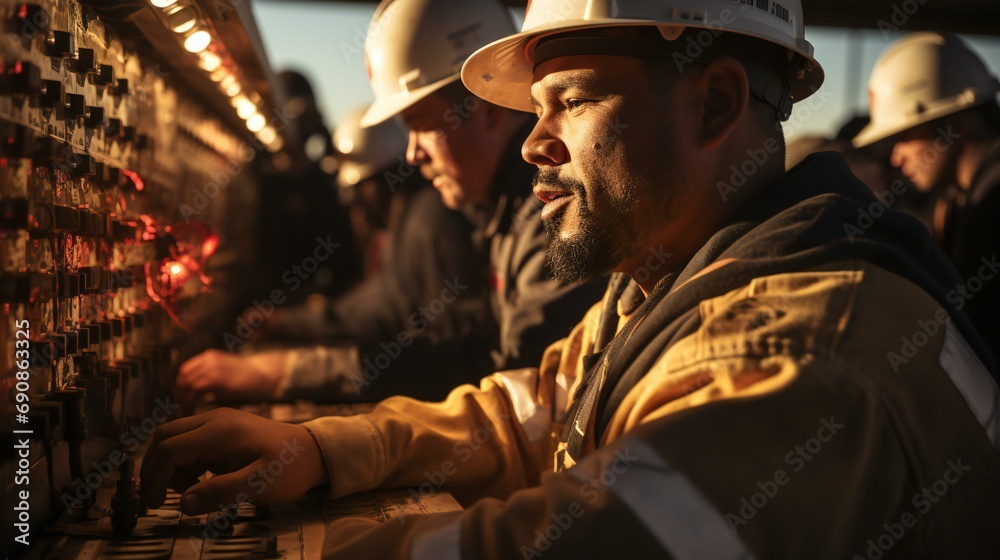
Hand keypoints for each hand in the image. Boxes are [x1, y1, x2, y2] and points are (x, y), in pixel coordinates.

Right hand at [140, 408, 328, 514]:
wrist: (314, 452)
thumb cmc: (289, 469)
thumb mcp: (258, 485)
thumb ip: (220, 492)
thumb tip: (184, 504)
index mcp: (219, 431)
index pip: (169, 448)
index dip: (155, 478)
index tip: (155, 505)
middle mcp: (214, 420)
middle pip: (164, 436)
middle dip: (154, 468)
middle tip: (157, 499)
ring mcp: (218, 422)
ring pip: (174, 437)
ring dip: (168, 465)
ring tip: (186, 492)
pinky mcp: (222, 431)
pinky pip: (189, 442)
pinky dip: (183, 462)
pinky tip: (197, 482)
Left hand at [175, 349, 287, 404]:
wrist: (265, 375)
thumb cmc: (247, 378)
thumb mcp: (225, 370)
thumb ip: (209, 375)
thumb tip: (191, 391)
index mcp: (210, 356)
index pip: (185, 370)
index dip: (180, 385)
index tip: (181, 398)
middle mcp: (209, 360)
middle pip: (184, 376)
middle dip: (179, 393)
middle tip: (180, 407)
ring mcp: (214, 368)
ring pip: (187, 384)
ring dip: (183, 399)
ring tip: (185, 411)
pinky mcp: (219, 380)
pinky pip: (195, 391)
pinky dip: (189, 402)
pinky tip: (192, 410)